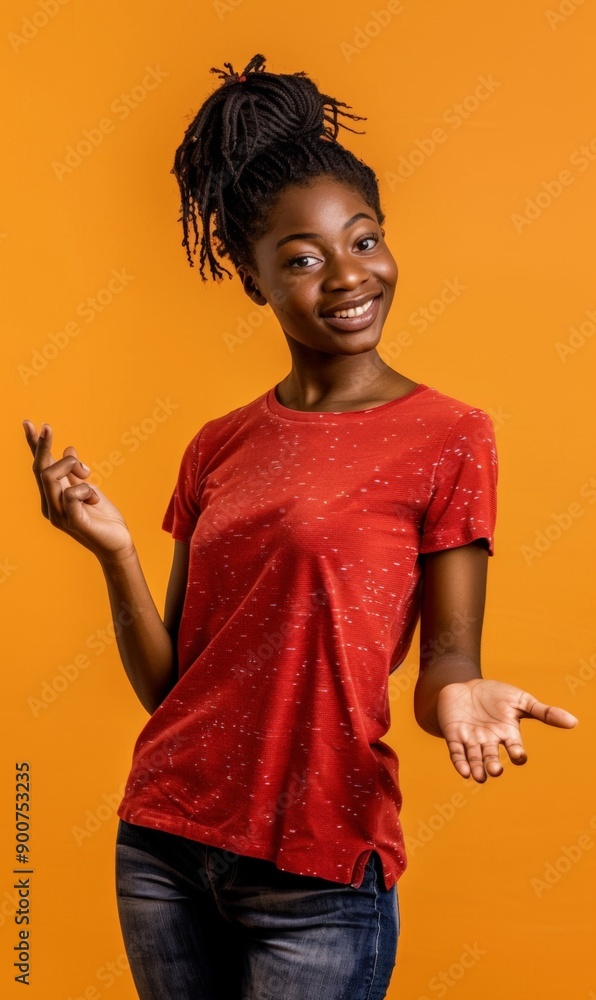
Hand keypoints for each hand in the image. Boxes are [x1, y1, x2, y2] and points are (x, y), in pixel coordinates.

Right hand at [22, 420, 134, 563]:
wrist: (118, 545)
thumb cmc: (103, 519)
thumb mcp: (90, 489)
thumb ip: (76, 473)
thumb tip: (69, 448)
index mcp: (53, 496)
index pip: (40, 467)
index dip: (34, 445)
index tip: (29, 422)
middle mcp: (51, 505)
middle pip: (40, 469)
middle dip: (42, 445)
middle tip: (48, 426)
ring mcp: (60, 515)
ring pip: (49, 477)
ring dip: (70, 466)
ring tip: (89, 474)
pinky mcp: (74, 522)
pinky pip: (71, 495)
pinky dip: (84, 489)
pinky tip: (95, 498)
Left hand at [436, 677, 578, 781]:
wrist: (465, 685)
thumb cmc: (496, 695)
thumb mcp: (521, 700)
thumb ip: (544, 712)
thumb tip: (574, 721)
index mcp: (508, 734)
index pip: (514, 749)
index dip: (517, 754)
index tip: (518, 754)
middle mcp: (490, 741)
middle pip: (492, 758)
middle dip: (494, 765)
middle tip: (495, 770)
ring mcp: (472, 739)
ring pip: (475, 759)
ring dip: (477, 769)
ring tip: (480, 777)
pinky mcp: (454, 735)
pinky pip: (456, 752)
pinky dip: (460, 762)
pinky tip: (464, 771)